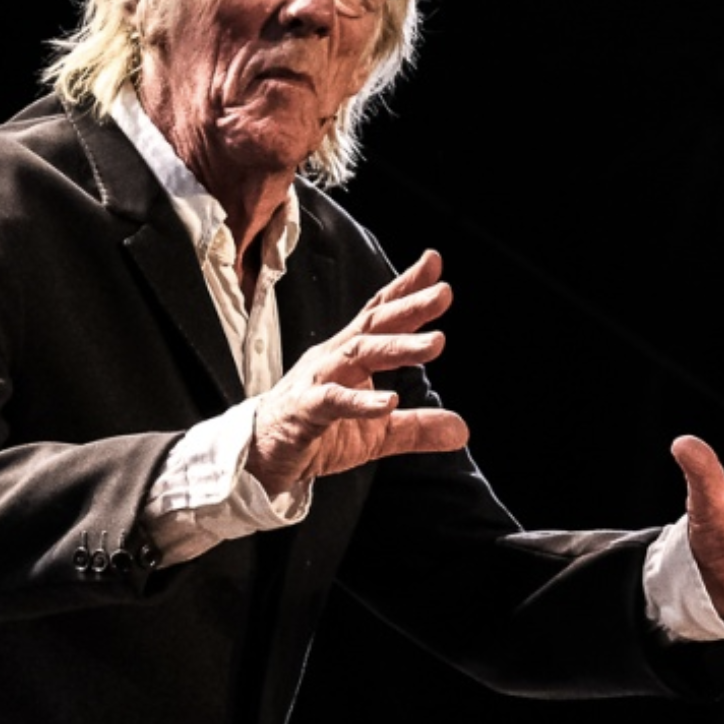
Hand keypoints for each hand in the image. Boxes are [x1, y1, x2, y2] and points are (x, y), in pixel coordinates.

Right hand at [243, 250, 470, 495]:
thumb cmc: (316, 434)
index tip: (434, 263)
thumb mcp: (377, 434)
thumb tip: (462, 430)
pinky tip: (389, 401)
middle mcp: (333, 359)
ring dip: (398, 347)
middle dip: (409, 307)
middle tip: (444, 293)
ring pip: (358, 354)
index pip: (379, 315)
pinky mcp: (303, 412)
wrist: (261, 460)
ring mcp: (316, 381)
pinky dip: (360, 401)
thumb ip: (418, 428)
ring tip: (436, 343)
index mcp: (349, 356)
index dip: (405, 288)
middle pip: (373, 325)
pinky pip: (332, 401)